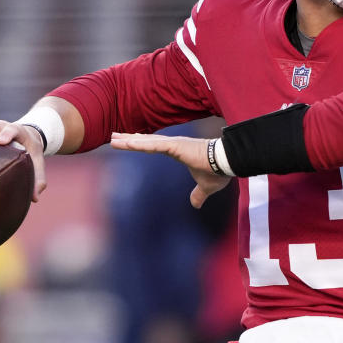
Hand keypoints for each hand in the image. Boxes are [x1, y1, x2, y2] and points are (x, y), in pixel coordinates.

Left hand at [110, 132, 230, 207]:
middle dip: (130, 139)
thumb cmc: (219, 171)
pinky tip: (128, 142)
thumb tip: (196, 205)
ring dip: (130, 141)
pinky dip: (141, 143)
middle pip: (147, 142)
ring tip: (113, 139)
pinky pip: (155, 145)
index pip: (155, 147)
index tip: (128, 141)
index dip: (141, 144)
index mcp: (178, 151)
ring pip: (147, 142)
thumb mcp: (206, 187)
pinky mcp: (177, 146)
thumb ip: (198, 194)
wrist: (228, 162)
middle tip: (113, 137)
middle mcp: (174, 144)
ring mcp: (175, 144)